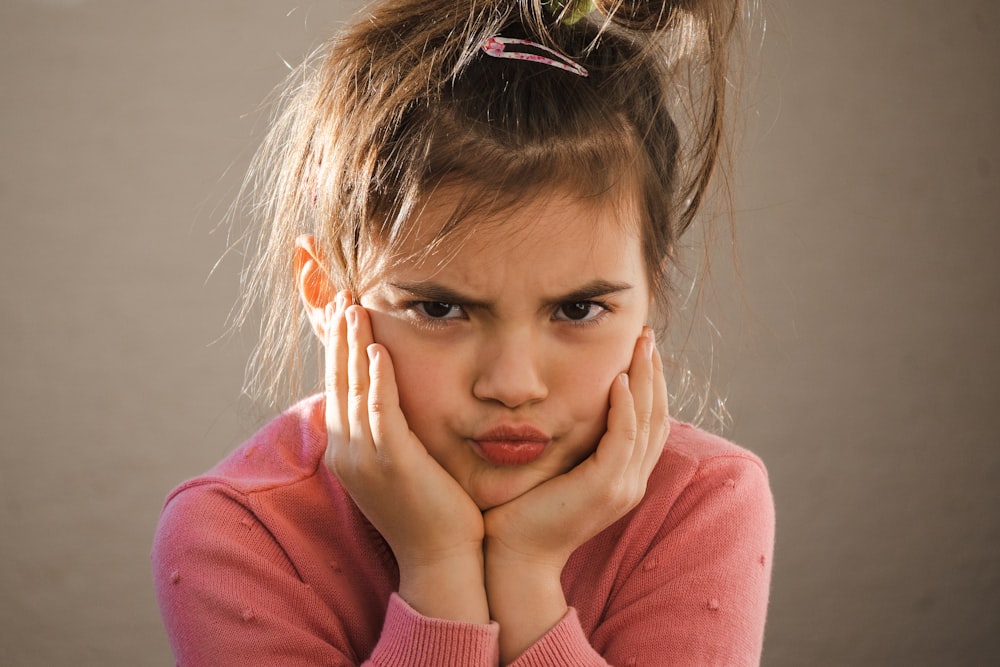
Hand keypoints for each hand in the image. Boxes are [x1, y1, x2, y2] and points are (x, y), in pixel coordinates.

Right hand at [324, 292, 487, 621]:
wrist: (442, 559)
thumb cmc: (431, 512)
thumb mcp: (400, 466)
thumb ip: (390, 432)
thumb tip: (391, 403)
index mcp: (347, 452)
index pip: (338, 389)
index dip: (339, 350)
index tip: (343, 313)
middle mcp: (346, 453)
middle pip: (338, 382)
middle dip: (339, 338)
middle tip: (341, 297)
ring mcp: (364, 459)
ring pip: (353, 390)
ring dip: (353, 346)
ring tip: (353, 307)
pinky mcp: (390, 463)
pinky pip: (379, 412)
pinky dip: (377, 379)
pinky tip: (377, 349)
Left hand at [483, 328, 668, 661]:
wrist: (512, 558)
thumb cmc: (521, 512)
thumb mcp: (553, 469)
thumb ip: (567, 443)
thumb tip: (558, 404)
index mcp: (622, 478)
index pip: (648, 423)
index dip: (649, 384)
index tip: (640, 349)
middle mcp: (630, 482)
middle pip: (656, 417)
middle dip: (654, 373)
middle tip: (648, 336)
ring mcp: (621, 486)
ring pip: (647, 423)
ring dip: (645, 380)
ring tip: (641, 344)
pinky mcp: (604, 488)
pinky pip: (623, 439)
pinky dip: (625, 408)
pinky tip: (619, 380)